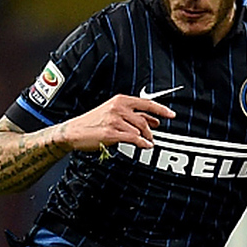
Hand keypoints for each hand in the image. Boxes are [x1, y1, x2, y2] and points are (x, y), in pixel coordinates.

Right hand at [60, 94, 176, 151]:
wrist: (74, 131)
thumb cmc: (93, 122)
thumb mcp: (114, 113)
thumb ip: (134, 115)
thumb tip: (153, 120)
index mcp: (120, 100)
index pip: (145, 103)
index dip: (161, 109)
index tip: (171, 114)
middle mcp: (118, 108)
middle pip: (143, 120)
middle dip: (150, 130)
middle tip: (152, 137)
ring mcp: (114, 120)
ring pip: (138, 130)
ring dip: (144, 138)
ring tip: (145, 143)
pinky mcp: (111, 133)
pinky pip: (133, 138)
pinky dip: (141, 143)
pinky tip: (144, 145)